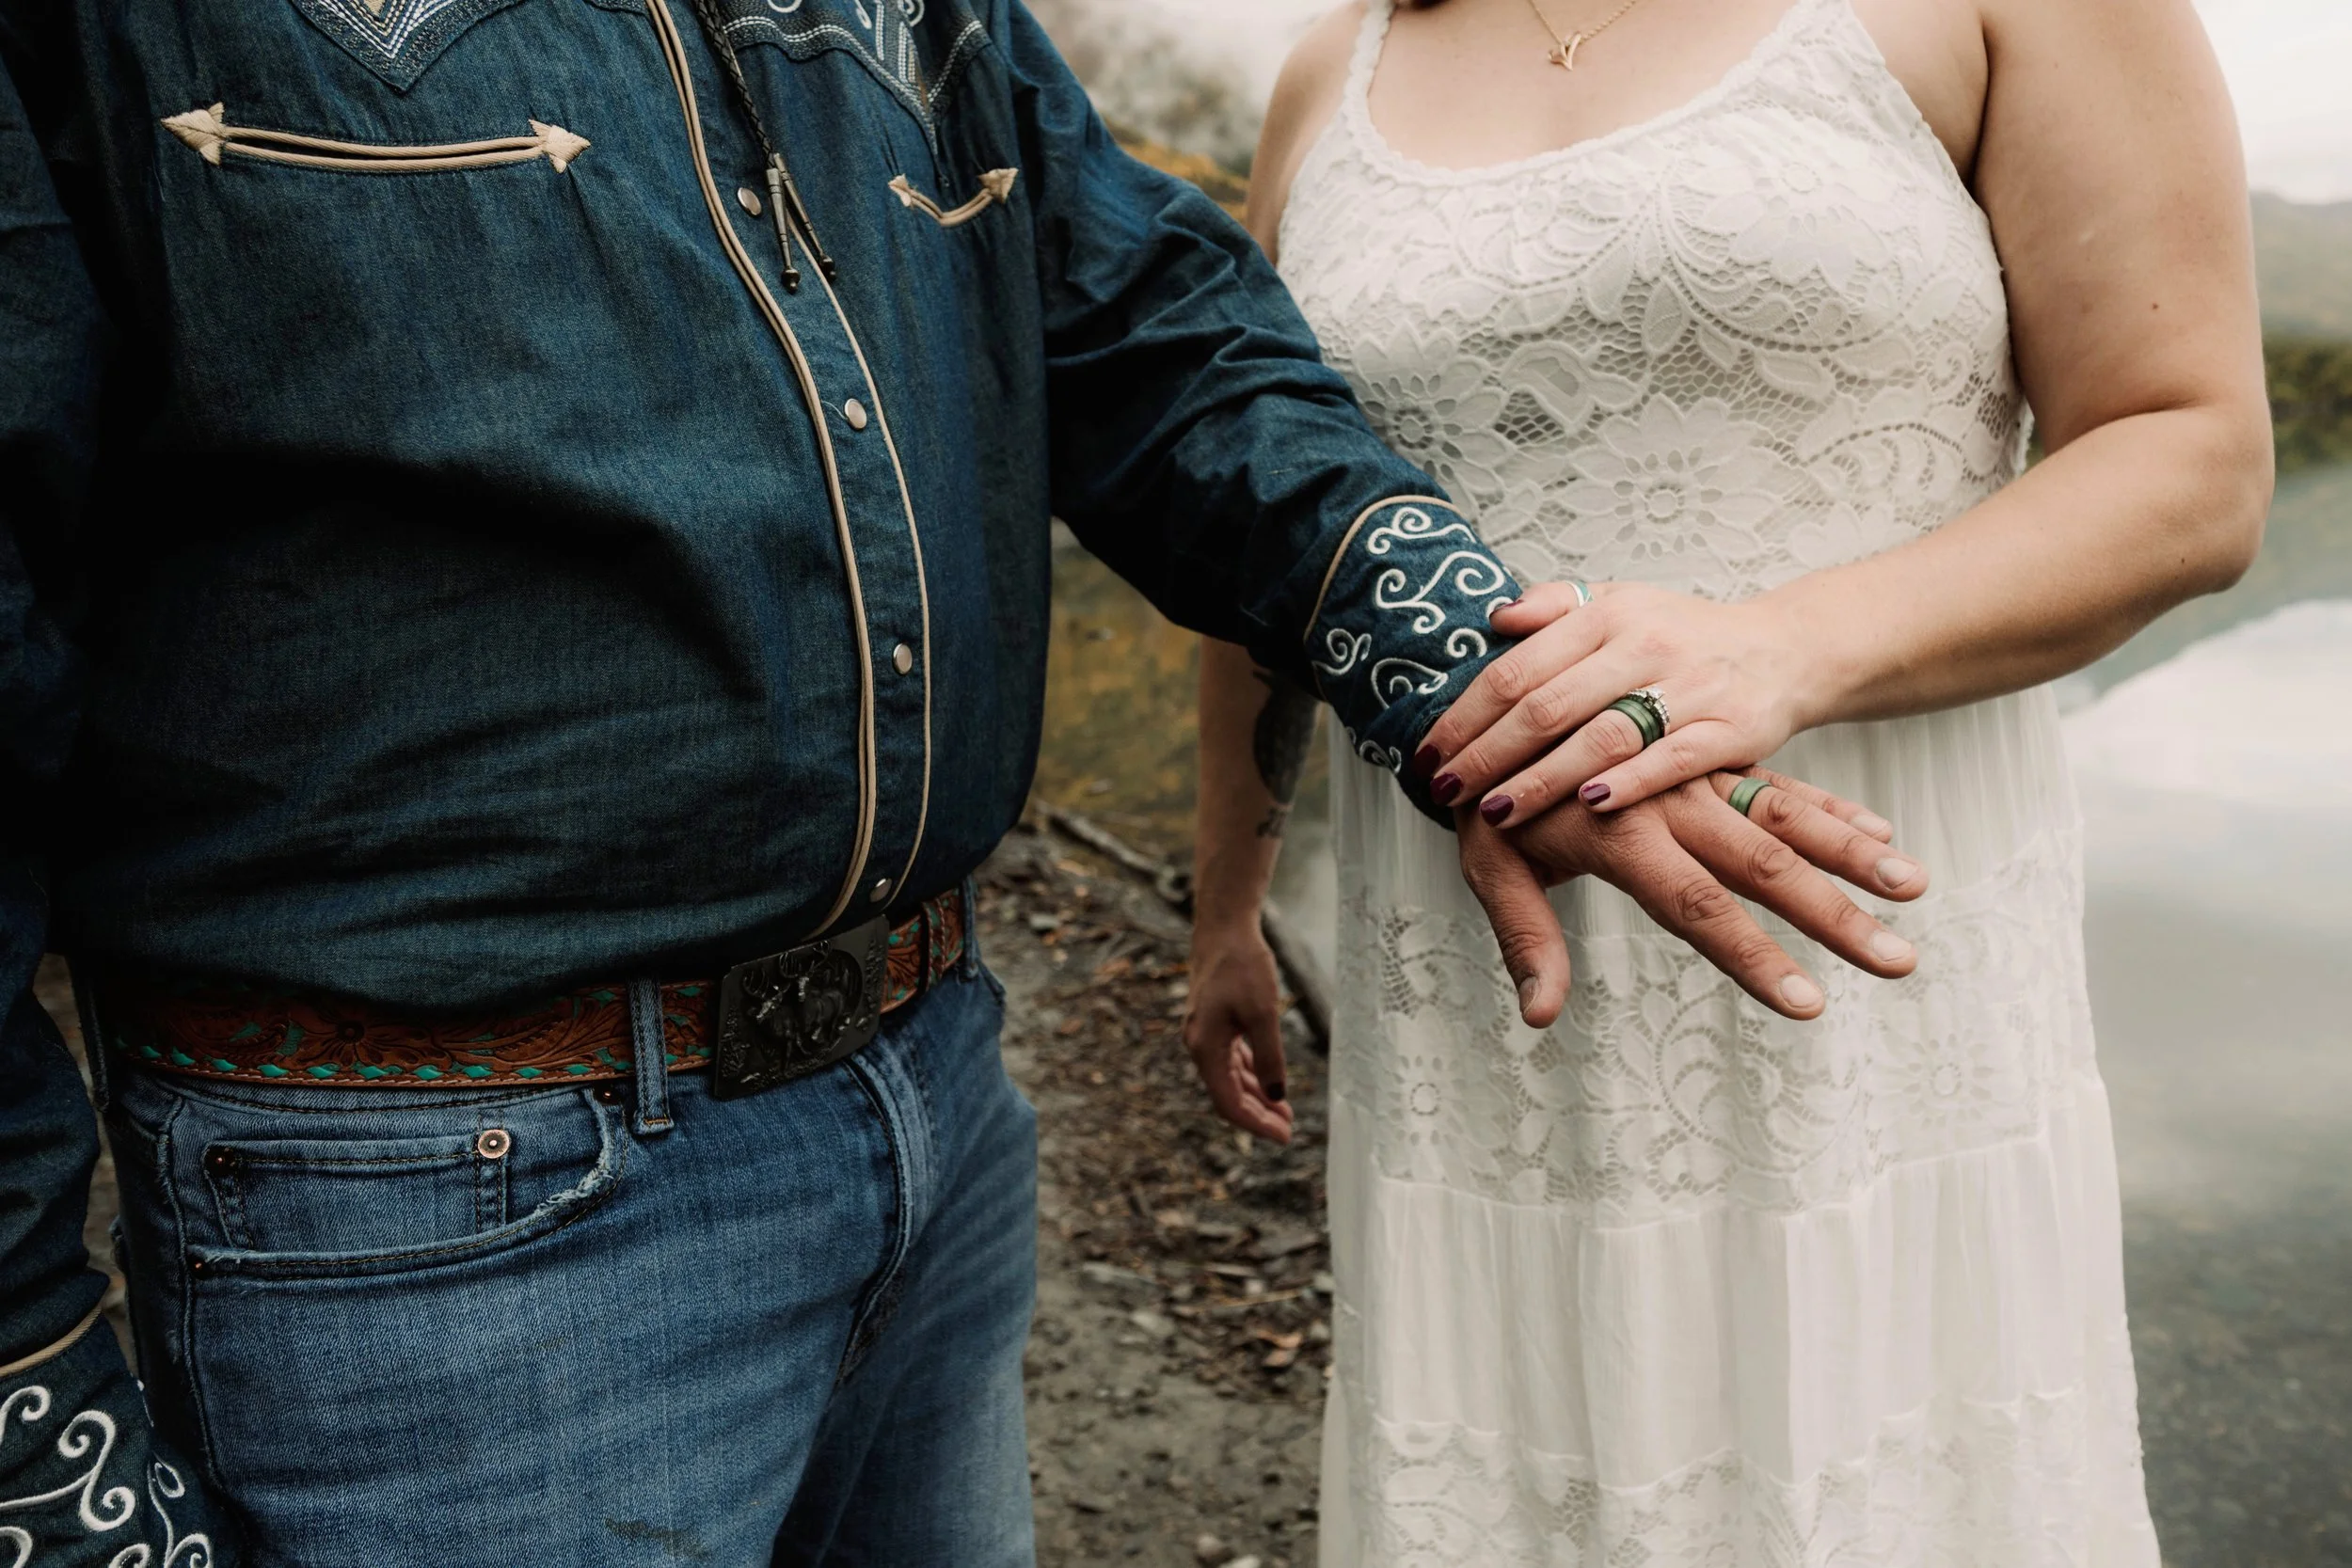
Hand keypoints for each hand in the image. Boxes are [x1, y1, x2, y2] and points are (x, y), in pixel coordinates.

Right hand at [1181, 918, 1295, 1143]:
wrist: (1224, 928)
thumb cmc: (1242, 966)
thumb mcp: (1263, 1013)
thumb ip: (1270, 1057)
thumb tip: (1277, 1095)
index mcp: (1205, 1048)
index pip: (1228, 1102)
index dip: (1256, 1123)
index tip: (1284, 1136)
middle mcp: (1200, 1045)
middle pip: (1228, 1095)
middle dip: (1258, 1114)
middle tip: (1289, 1130)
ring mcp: (1206, 1034)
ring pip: (1230, 1079)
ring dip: (1257, 1096)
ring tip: (1284, 1112)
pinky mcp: (1215, 1022)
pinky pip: (1232, 1060)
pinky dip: (1252, 1074)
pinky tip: (1269, 1081)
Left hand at [1418, 581, 1823, 826]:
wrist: (1785, 649)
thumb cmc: (1684, 637)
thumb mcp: (1621, 604)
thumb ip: (1556, 608)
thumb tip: (1494, 618)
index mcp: (1606, 615)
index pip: (1518, 669)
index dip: (1467, 714)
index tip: (1428, 753)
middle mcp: (1645, 645)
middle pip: (1549, 705)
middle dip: (1488, 754)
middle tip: (1443, 791)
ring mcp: (1689, 688)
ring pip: (1602, 736)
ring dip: (1543, 779)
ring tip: (1496, 811)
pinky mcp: (1730, 728)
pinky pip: (1671, 760)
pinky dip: (1629, 784)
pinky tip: (1588, 807)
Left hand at [1459, 768, 1928, 1026]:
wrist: (1496, 709)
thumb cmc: (1487, 800)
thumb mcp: (1487, 864)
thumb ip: (1523, 936)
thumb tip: (1541, 1015)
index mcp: (1619, 832)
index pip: (1696, 906)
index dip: (1752, 957)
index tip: (1808, 1005)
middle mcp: (1668, 801)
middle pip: (1763, 863)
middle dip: (1834, 915)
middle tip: (1900, 960)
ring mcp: (1694, 779)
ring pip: (1785, 816)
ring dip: (1851, 855)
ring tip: (1915, 888)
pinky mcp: (1707, 763)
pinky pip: (1778, 785)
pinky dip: (1830, 810)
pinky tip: (1882, 833)